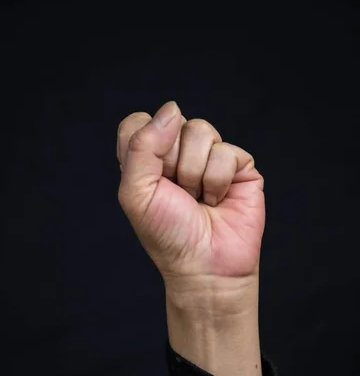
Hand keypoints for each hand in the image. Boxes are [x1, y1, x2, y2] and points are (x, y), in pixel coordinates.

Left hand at [117, 101, 264, 308]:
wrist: (205, 266)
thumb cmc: (168, 235)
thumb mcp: (136, 193)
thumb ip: (140, 146)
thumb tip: (172, 109)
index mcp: (148, 159)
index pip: (138, 123)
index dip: (144, 145)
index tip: (150, 178)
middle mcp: (178, 154)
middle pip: (172, 122)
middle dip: (172, 164)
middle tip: (178, 193)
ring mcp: (210, 157)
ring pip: (201, 131)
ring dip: (196, 175)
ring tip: (198, 199)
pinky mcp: (239, 165)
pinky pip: (226, 151)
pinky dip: (218, 182)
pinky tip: (218, 201)